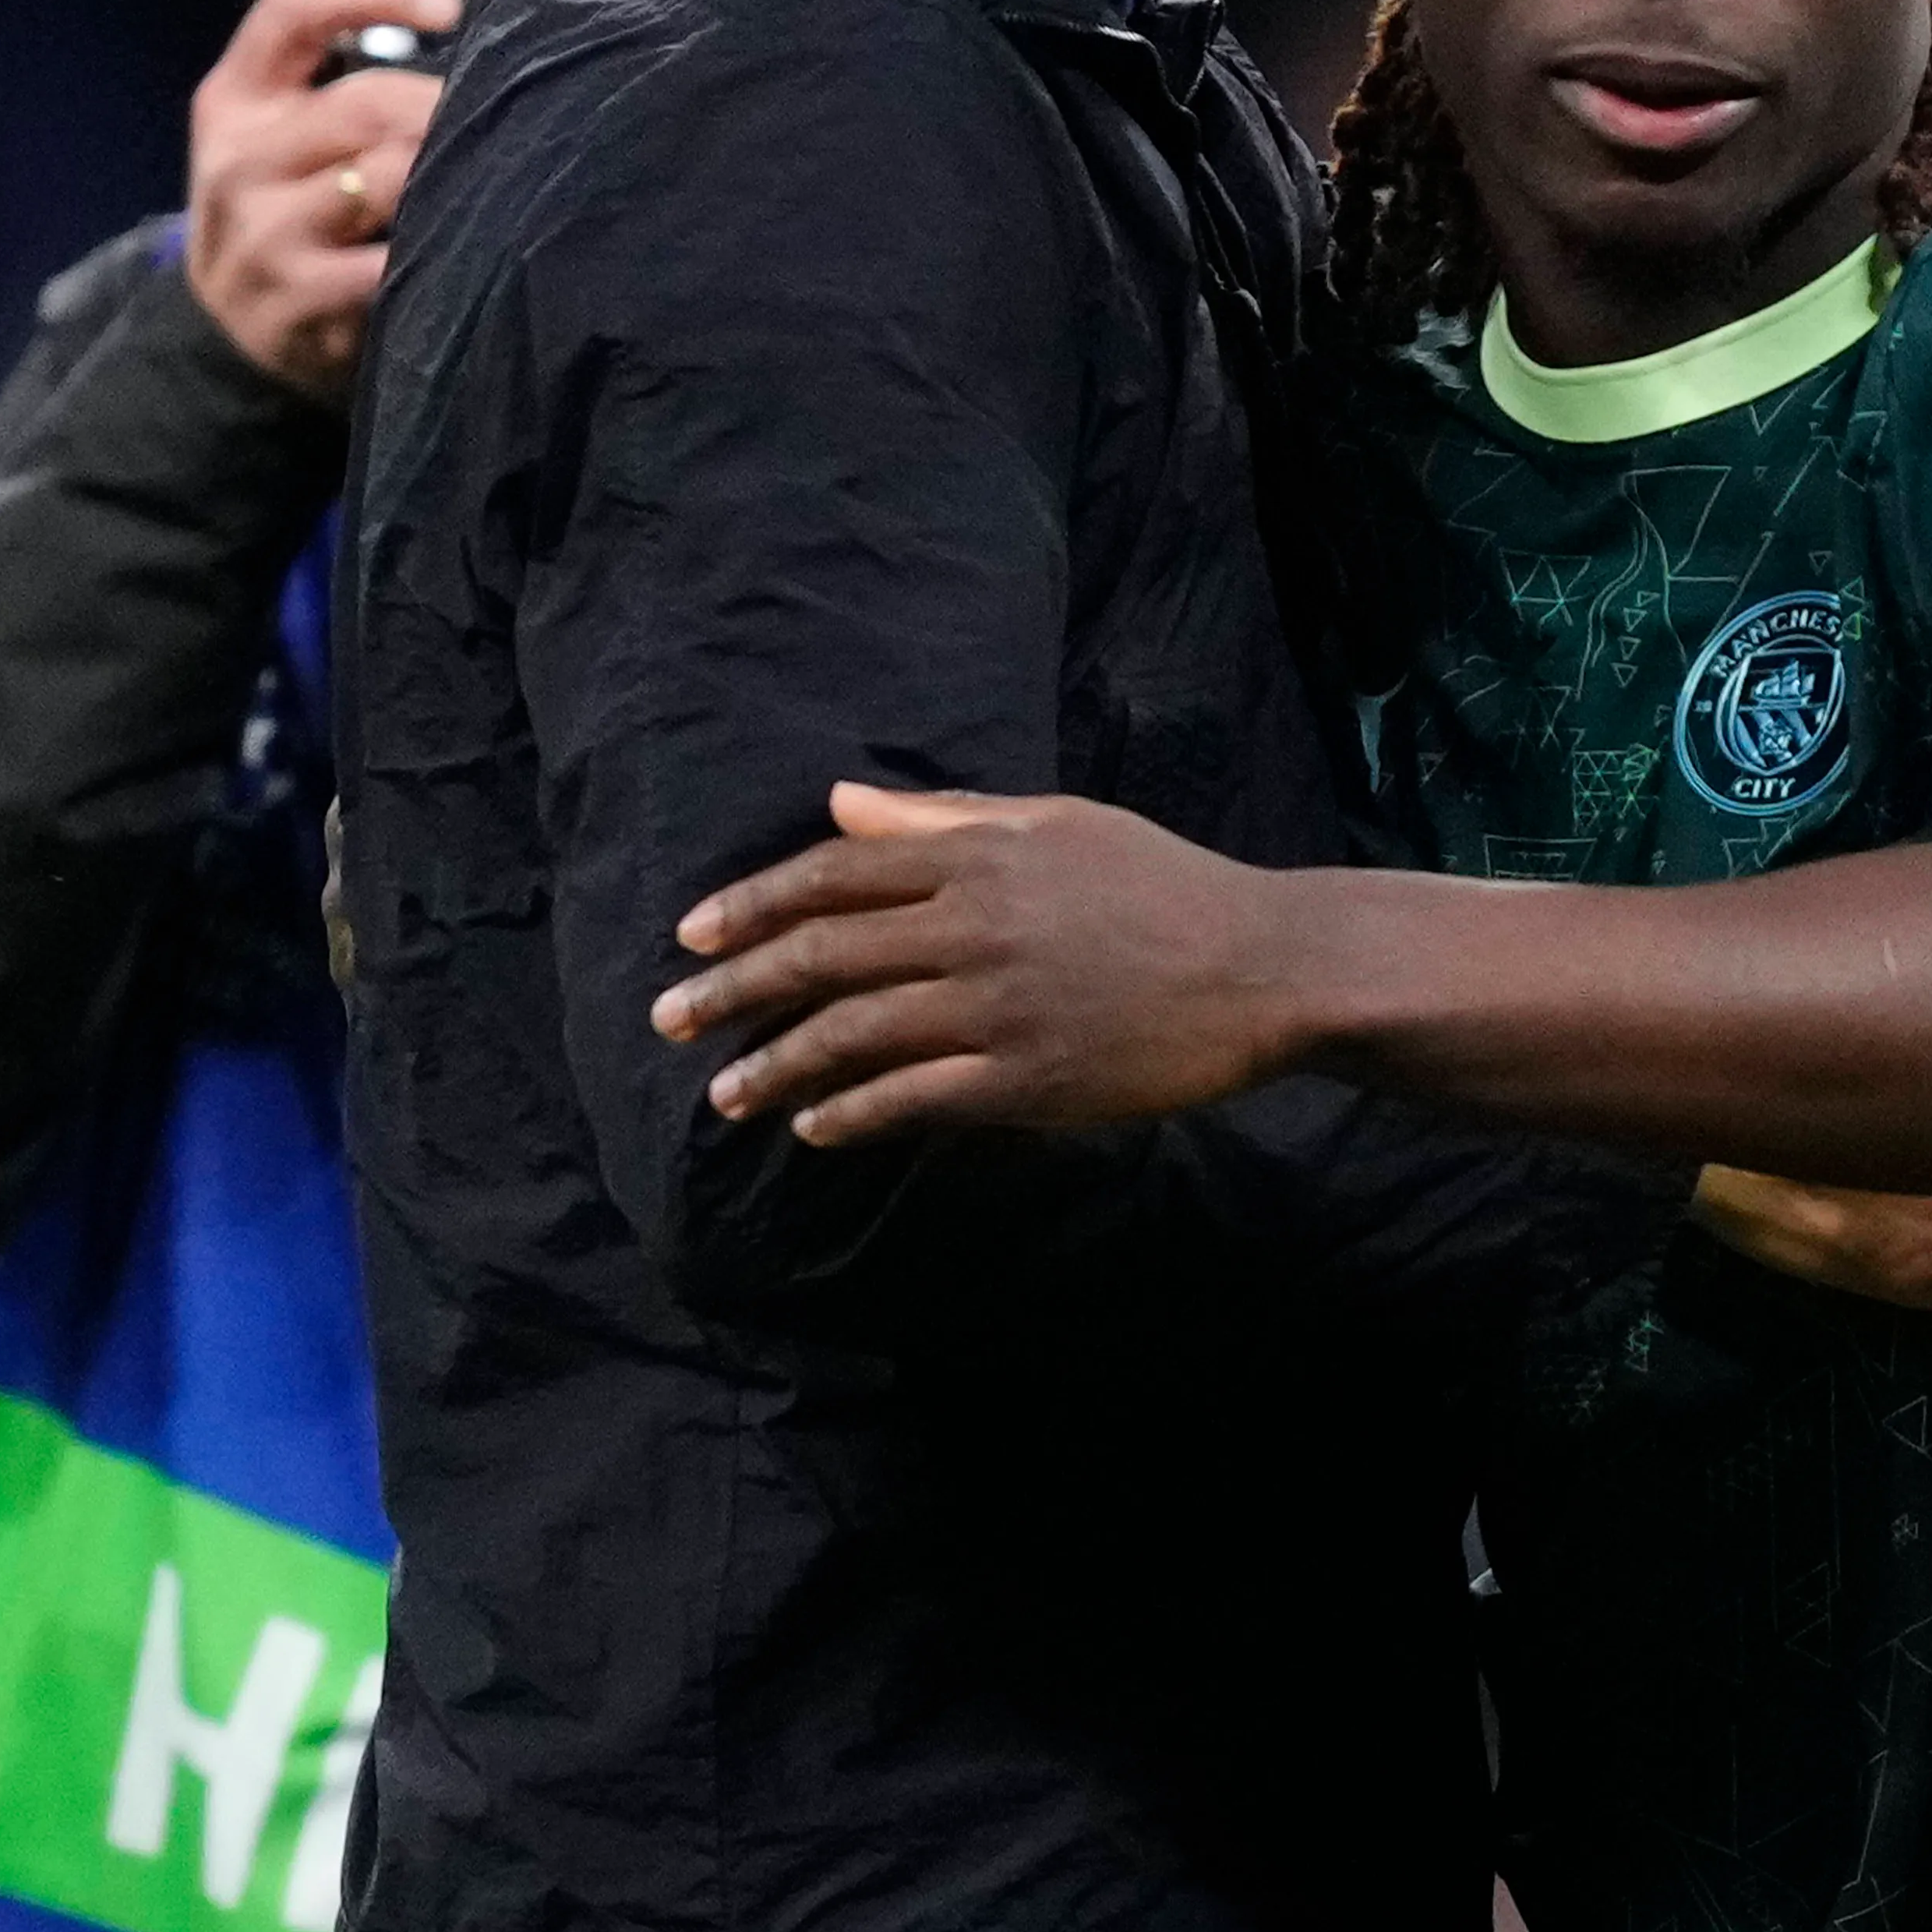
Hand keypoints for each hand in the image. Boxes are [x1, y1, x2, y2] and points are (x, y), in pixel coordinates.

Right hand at [186, 0, 458, 400]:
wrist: (235, 327)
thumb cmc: (292, 197)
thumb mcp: (295, 118)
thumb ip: (352, 35)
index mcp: (236, 95)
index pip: (291, 8)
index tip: (451, 5)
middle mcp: (238, 158)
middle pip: (363, 105)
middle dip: (443, 109)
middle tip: (501, 116)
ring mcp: (261, 235)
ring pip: (386, 181)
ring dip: (451, 174)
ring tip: (498, 172)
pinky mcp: (296, 303)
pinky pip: (391, 264)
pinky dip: (441, 249)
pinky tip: (475, 244)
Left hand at [667, 783, 1298, 1142]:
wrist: (1262, 966)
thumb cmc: (1163, 884)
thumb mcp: (1058, 824)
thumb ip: (946, 817)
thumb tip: (841, 804)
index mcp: (979, 855)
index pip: (834, 874)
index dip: (753, 905)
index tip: (692, 936)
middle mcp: (975, 925)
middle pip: (824, 955)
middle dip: (735, 989)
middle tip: (670, 1020)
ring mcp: (998, 1005)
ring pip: (855, 1034)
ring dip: (777, 1065)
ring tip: (726, 1093)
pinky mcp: (1026, 1078)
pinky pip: (914, 1098)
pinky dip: (854, 1112)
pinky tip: (813, 1126)